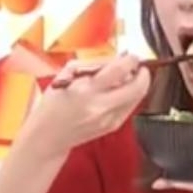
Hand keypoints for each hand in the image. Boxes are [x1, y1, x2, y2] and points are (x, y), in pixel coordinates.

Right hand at [19, 54, 150, 159]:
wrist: (49, 136)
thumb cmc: (54, 103)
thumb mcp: (67, 74)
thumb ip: (94, 64)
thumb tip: (118, 58)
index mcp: (86, 90)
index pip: (120, 70)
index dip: (132, 60)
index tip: (132, 56)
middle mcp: (101, 106)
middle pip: (138, 87)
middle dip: (143, 74)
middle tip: (138, 67)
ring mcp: (109, 119)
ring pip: (138, 98)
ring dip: (137, 84)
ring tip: (127, 78)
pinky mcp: (113, 127)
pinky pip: (131, 107)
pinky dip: (130, 96)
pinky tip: (119, 92)